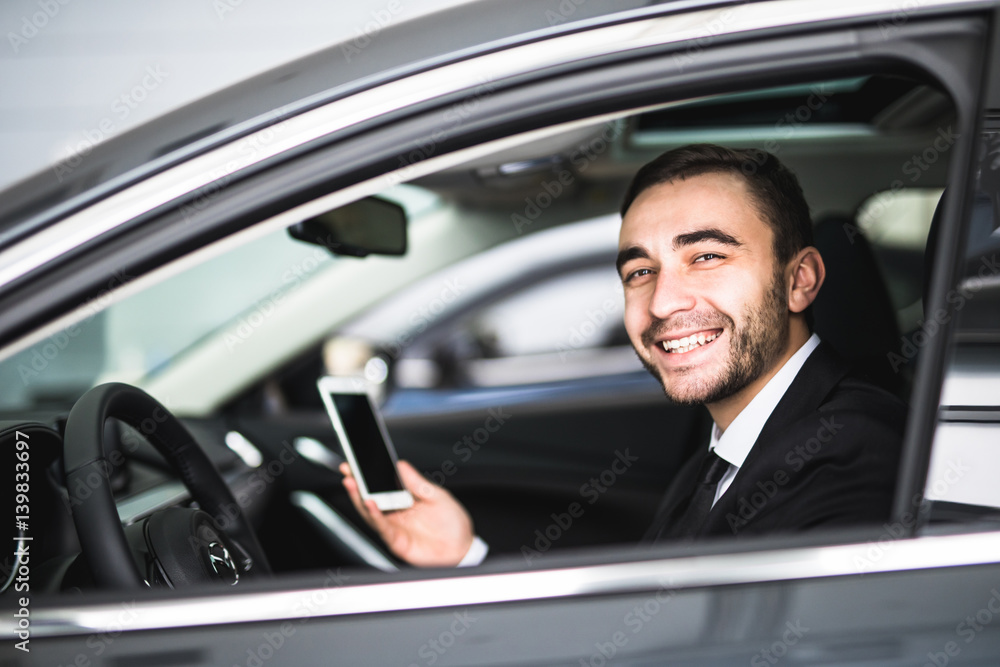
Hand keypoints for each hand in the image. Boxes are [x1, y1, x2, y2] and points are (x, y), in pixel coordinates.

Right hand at [340, 460, 474, 566]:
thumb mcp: (436, 496)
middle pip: (371, 498)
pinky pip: (382, 528)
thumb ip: (417, 483)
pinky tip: (371, 505)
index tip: (357, 463)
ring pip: (371, 513)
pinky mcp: (397, 541)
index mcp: (405, 500)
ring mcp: (395, 527)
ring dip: (361, 499)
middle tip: (349, 471)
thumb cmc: (452, 524)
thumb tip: (401, 465)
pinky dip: (375, 516)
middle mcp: (396, 514)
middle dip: (357, 485)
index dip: (369, 476)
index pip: (383, 486)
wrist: (462, 548)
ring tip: (355, 485)